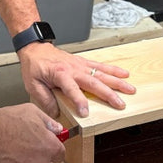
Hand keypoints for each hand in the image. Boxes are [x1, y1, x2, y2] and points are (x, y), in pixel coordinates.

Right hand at [0, 103, 66, 162]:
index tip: (45, 146)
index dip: (51, 149)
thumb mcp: (32, 112)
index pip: (59, 154)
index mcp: (49, 148)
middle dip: (34, 157)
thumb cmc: (5, 122)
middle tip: (21, 145)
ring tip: (8, 151)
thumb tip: (57, 129)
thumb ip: (49, 123)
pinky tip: (0, 160)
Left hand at [17, 41, 134, 117]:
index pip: (71, 89)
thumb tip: (56, 114)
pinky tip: (124, 74)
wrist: (36, 49)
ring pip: (102, 74)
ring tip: (130, 89)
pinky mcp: (84, 62)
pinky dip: (114, 70)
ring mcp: (81, 65)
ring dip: (117, 82)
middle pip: (94, 82)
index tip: (85, 112)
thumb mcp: (33, 85)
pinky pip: (101, 66)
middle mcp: (73, 69)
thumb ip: (45, 100)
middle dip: (108, 94)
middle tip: (120, 104)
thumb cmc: (35, 66)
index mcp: (60, 75)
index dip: (79, 101)